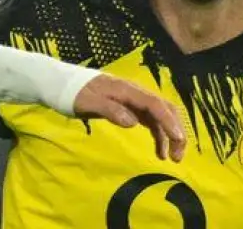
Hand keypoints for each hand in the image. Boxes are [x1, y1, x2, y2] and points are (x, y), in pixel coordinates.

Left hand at [72, 73, 186, 161]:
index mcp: (127, 90)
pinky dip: (158, 135)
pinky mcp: (130, 107)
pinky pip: (151, 120)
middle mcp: (135, 93)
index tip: (178, 139)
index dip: (169, 121)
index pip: (155, 104)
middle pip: (165, 110)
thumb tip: (133, 122)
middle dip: (175, 131)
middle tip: (177, 155)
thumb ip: (109, 109)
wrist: (64, 84)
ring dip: (168, 136)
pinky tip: (159, 150)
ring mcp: (134, 100)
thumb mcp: (88, 102)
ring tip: (170, 158)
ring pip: (160, 117)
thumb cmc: (75, 93)